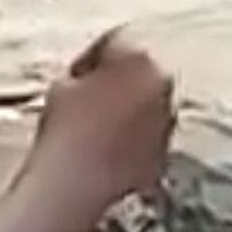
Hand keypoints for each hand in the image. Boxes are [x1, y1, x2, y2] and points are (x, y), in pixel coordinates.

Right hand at [33, 28, 174, 212]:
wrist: (72, 190)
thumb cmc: (62, 133)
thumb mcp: (62, 86)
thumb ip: (87, 71)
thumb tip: (96, 76)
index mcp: (139, 55)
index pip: (117, 40)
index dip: (91, 57)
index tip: (75, 75)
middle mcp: (164, 81)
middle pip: (140, 69)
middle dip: (117, 79)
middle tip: (88, 98)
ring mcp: (169, 116)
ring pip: (149, 101)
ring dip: (129, 107)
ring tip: (96, 128)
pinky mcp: (167, 147)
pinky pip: (151, 132)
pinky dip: (135, 135)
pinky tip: (107, 150)